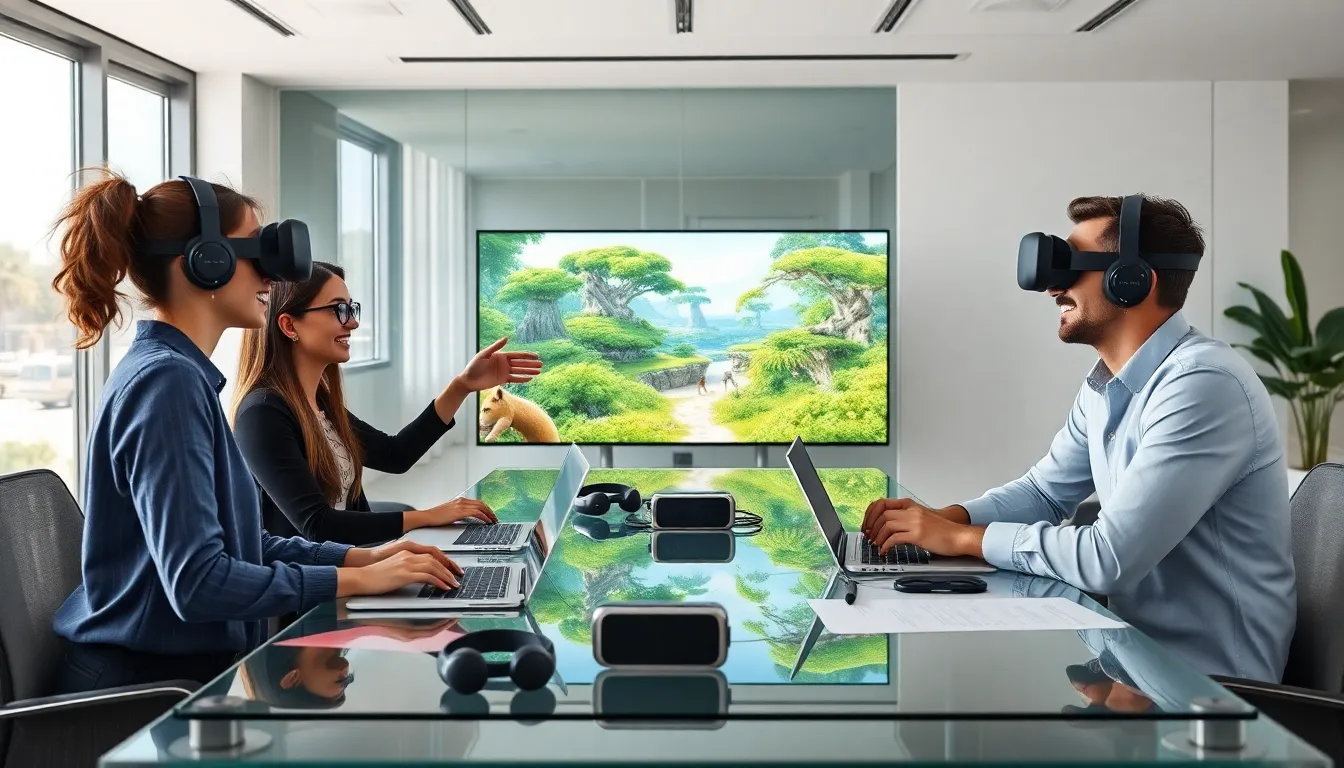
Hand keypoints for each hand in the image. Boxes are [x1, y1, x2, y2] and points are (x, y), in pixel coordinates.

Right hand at [344, 539, 463, 575]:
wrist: (361, 577)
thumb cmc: (375, 575)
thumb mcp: (396, 567)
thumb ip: (409, 567)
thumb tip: (422, 575)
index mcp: (407, 551)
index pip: (432, 552)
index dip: (445, 560)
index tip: (453, 568)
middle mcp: (409, 554)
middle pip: (436, 558)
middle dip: (450, 568)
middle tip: (458, 577)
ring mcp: (407, 563)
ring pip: (434, 567)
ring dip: (446, 576)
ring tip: (453, 584)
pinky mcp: (404, 574)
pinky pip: (427, 576)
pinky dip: (438, 582)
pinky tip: (443, 587)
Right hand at [408, 497, 497, 529]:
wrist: (427, 517)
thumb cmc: (436, 517)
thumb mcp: (450, 512)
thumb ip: (459, 513)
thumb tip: (467, 517)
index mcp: (460, 500)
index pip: (477, 502)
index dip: (485, 508)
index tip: (490, 514)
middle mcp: (462, 501)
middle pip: (481, 503)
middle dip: (490, 511)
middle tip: (495, 518)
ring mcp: (461, 505)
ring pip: (480, 507)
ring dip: (489, 514)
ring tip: (493, 521)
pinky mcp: (460, 511)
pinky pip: (476, 513)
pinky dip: (484, 517)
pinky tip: (487, 521)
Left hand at [456, 337, 542, 391]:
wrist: (468, 380)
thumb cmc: (474, 366)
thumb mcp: (484, 355)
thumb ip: (496, 347)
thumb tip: (507, 338)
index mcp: (501, 356)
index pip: (517, 355)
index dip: (527, 356)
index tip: (536, 356)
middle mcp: (504, 363)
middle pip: (521, 363)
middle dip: (531, 364)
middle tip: (541, 365)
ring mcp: (504, 372)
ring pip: (520, 371)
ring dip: (529, 371)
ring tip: (539, 371)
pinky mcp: (502, 380)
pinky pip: (515, 379)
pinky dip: (522, 379)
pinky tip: (530, 378)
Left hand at [862, 498, 983, 556]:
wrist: (959, 536)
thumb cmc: (943, 531)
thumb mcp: (922, 518)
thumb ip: (906, 519)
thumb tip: (888, 527)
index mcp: (910, 506)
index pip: (882, 503)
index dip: (870, 514)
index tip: (866, 524)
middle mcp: (911, 511)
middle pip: (882, 513)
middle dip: (871, 526)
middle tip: (868, 537)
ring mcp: (914, 522)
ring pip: (886, 524)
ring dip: (877, 536)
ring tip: (876, 545)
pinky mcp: (918, 534)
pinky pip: (895, 538)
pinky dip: (886, 545)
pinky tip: (885, 551)